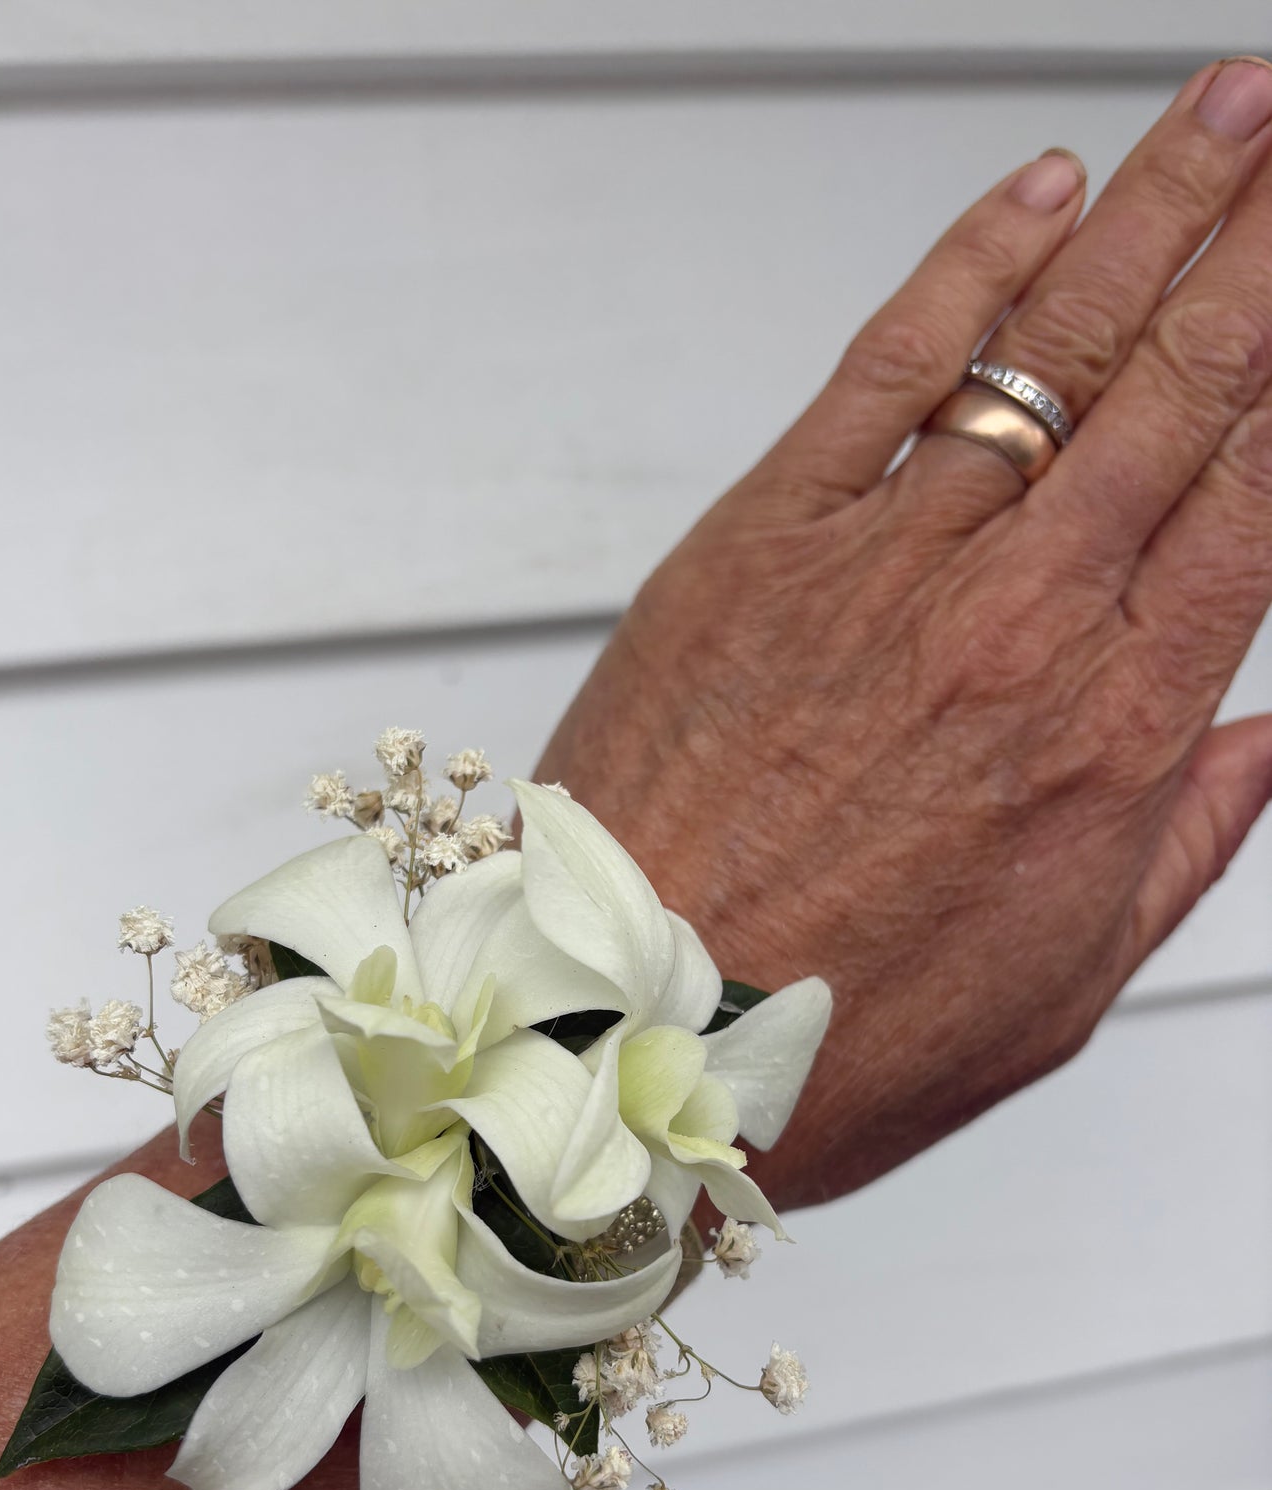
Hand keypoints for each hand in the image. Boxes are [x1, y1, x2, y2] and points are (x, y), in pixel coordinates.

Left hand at [538, 59, 1271, 1206]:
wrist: (624, 1044)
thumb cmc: (827, 1041)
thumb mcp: (1057, 991)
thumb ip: (1176, 850)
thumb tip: (1259, 746)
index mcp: (1111, 737)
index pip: (1261, 495)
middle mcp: (1021, 625)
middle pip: (1188, 382)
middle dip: (1265, 233)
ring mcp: (889, 567)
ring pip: (1055, 346)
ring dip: (1158, 203)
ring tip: (1231, 101)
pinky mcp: (760, 542)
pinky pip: (887, 370)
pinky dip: (968, 268)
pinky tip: (1040, 194)